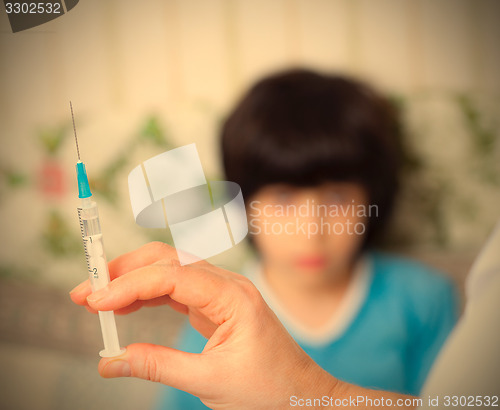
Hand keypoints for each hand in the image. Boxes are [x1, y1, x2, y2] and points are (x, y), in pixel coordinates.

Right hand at [69, 242, 336, 408]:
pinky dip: (148, 293)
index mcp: (233, 297)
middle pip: (169, 260)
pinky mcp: (216, 304)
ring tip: (97, 298)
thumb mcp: (210, 382)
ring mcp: (222, 292)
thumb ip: (158, 366)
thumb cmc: (269, 389)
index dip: (129, 285)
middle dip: (125, 270)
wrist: (301, 394)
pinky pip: (177, 289)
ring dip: (133, 279)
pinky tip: (125, 305)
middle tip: (87, 291)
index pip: (172, 276)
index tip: (95, 301)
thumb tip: (109, 361)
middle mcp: (227, 285)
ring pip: (171, 270)